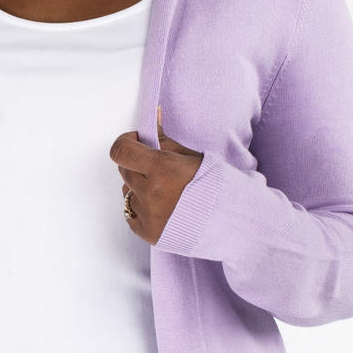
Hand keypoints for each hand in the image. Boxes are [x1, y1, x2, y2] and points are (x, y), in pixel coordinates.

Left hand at [109, 104, 203, 244]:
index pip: (121, 151)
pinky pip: (130, 214)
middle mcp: (151, 193)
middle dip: (136, 165)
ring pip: (127, 192)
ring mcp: (148, 216)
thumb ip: (164, 141)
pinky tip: (161, 207)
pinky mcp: (148, 233)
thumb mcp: (192, 156)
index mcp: (162, 169)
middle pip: (124, 170)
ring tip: (164, 192)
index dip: (126, 143)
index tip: (135, 142)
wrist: (232, 221)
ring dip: (139, 188)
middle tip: (156, 168)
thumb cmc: (216, 186)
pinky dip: (141, 208)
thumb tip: (152, 119)